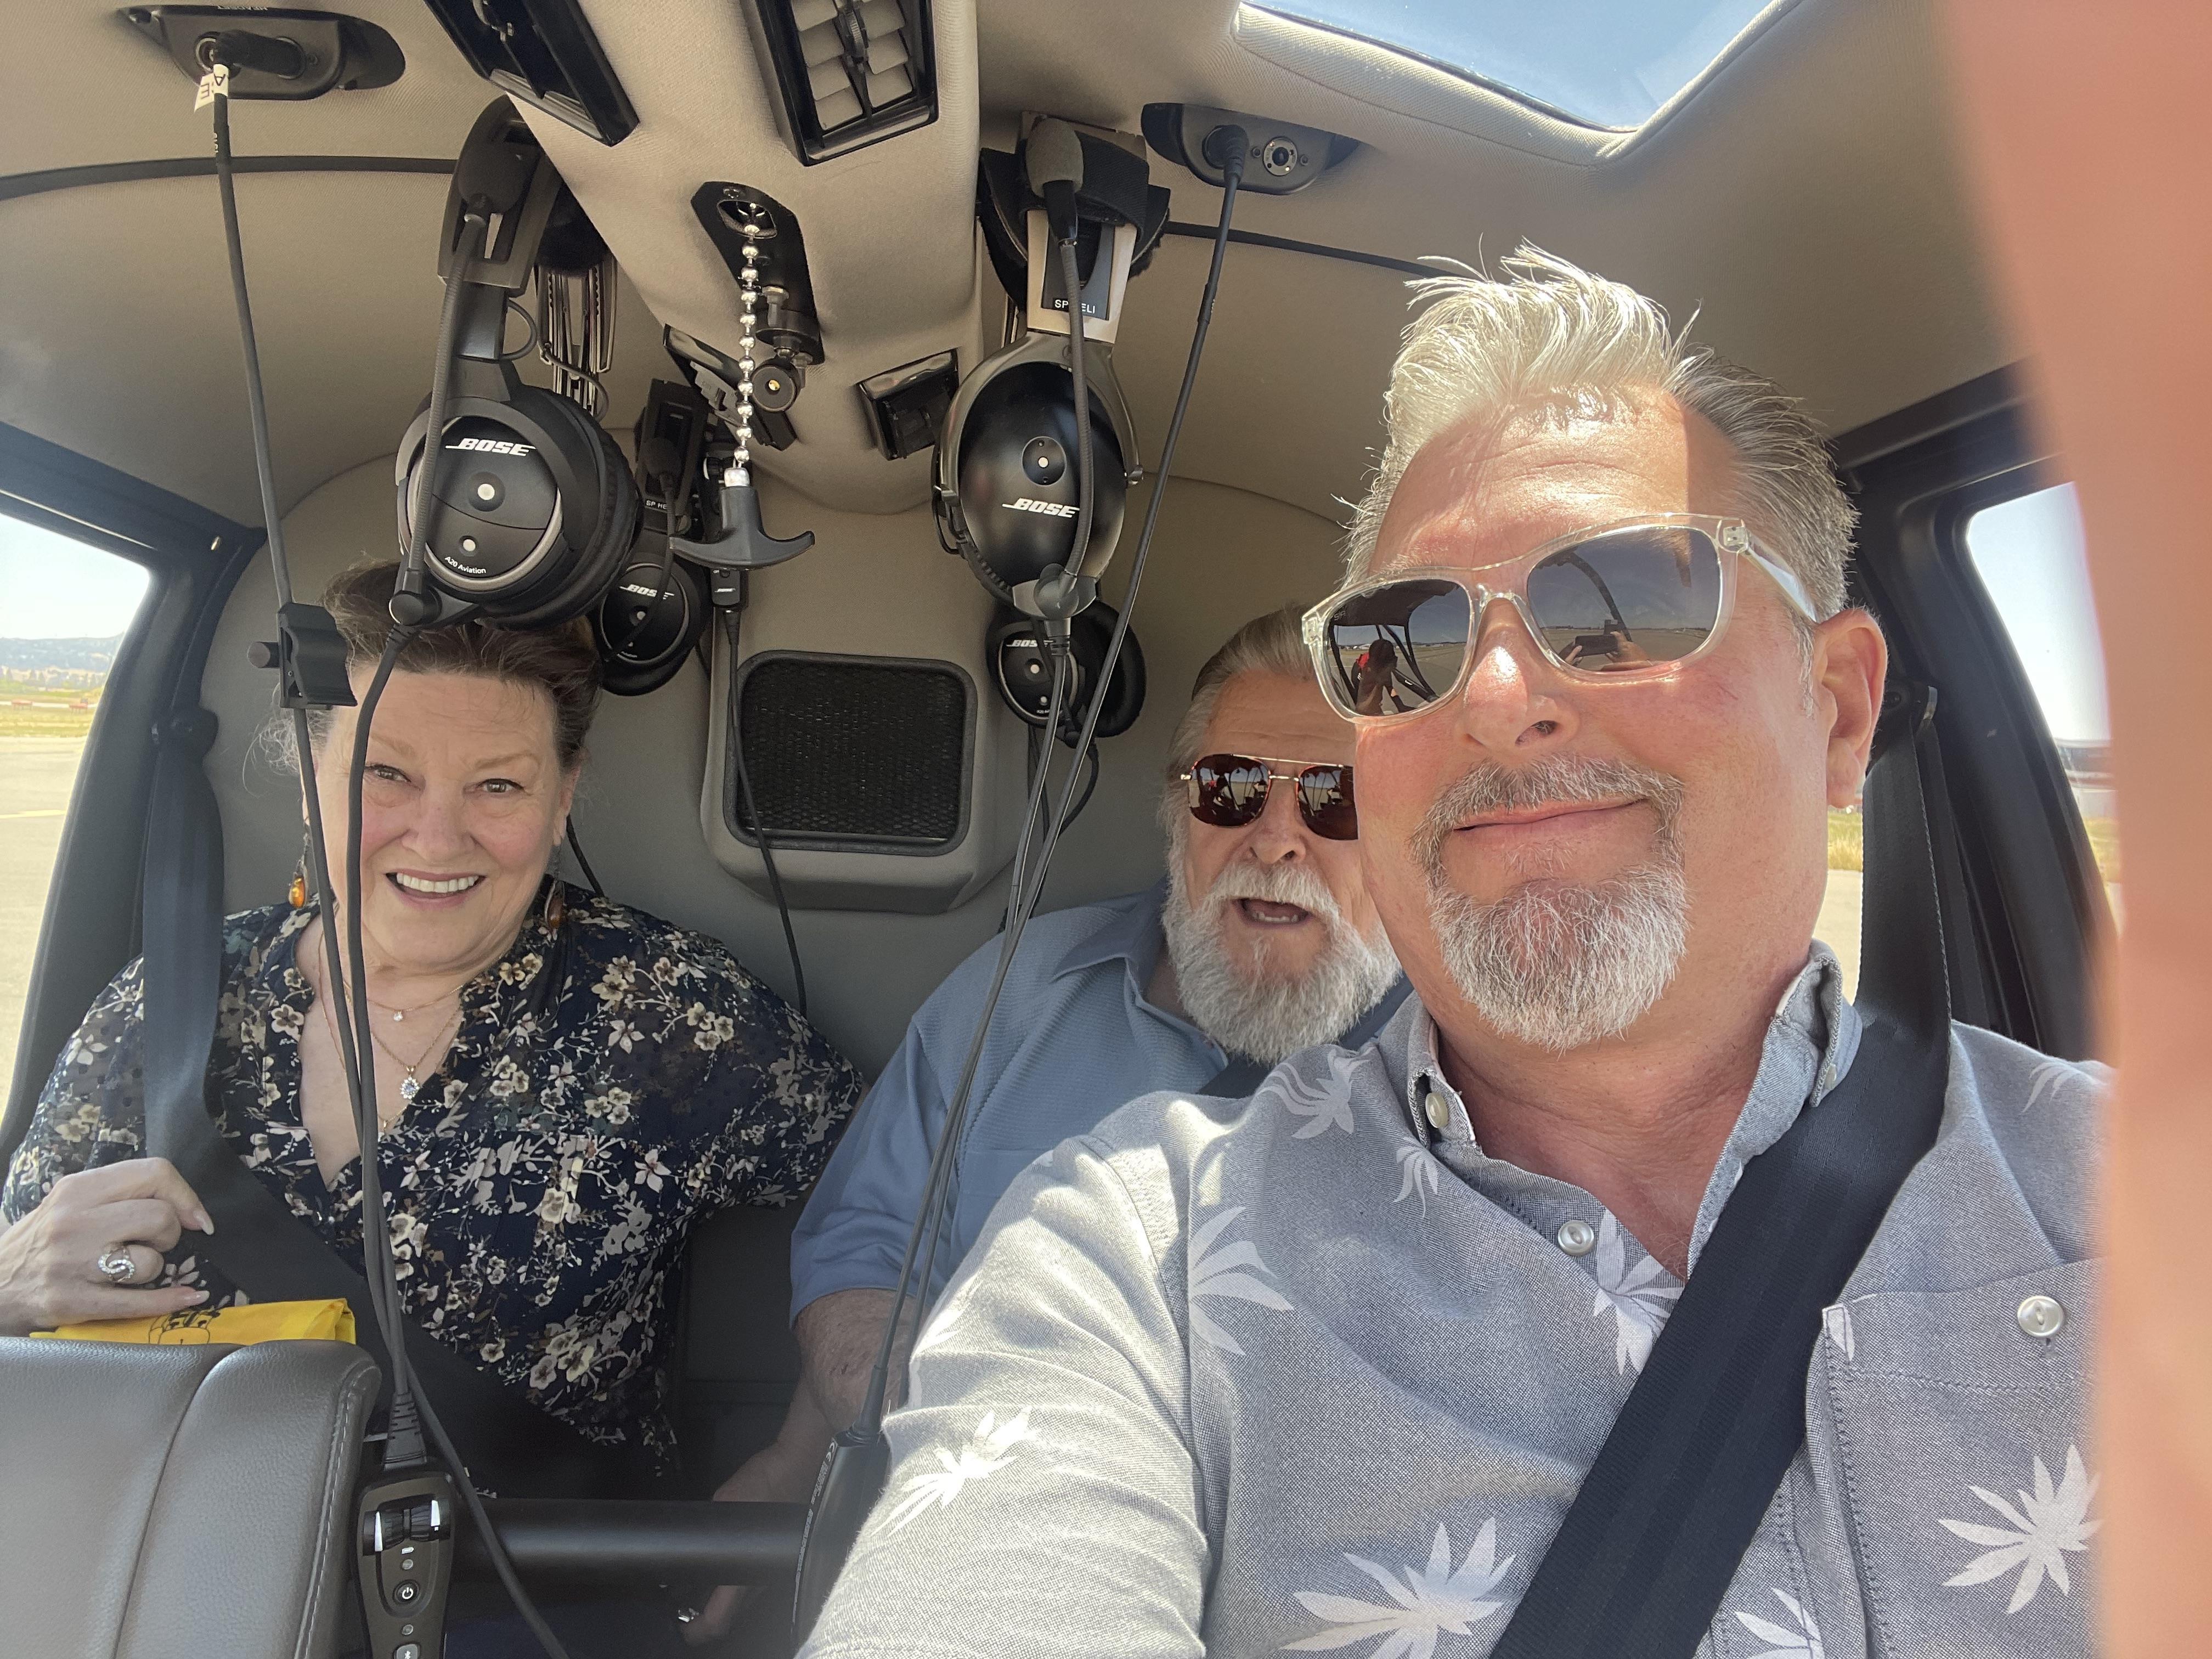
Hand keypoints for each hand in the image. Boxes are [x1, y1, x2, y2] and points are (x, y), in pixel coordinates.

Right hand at [0, 1158, 214, 1335]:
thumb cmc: (45, 1240)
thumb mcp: (71, 1202)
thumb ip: (121, 1194)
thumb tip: (189, 1209)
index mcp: (77, 1190)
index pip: (154, 1173)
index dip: (185, 1195)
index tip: (194, 1216)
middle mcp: (73, 1223)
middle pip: (159, 1217)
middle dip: (169, 1233)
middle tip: (154, 1242)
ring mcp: (72, 1264)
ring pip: (150, 1262)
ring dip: (153, 1268)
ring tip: (131, 1269)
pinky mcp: (73, 1302)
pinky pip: (138, 1302)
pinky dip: (170, 1300)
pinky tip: (187, 1296)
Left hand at [684, 1391, 836, 1644]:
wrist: (801, 1464)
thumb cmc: (767, 1480)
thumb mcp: (722, 1503)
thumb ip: (708, 1529)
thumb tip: (694, 1539)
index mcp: (747, 1569)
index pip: (719, 1621)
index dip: (696, 1631)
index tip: (685, 1628)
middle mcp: (763, 1577)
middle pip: (732, 1616)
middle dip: (708, 1615)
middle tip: (688, 1604)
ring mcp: (776, 1569)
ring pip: (746, 1600)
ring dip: (725, 1598)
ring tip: (704, 1583)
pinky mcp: (783, 1557)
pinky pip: (758, 1579)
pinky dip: (741, 1579)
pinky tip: (730, 1562)